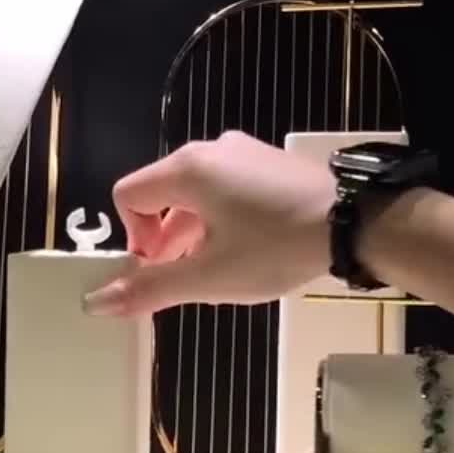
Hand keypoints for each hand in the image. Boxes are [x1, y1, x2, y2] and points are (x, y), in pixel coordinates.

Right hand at [83, 131, 336, 316]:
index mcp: (185, 170)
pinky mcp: (268, 162)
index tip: (158, 270)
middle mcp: (209, 150)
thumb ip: (151, 288)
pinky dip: (221, 218)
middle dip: (162, 240)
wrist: (356, 222)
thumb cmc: (275, 247)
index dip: (133, 238)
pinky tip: (248, 248)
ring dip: (192, 233)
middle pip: (161, 194)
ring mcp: (242, 152)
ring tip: (218, 268)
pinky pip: (225, 188)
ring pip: (195, 194)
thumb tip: (97, 302)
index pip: (128, 195)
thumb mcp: (210, 277)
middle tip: (186, 277)